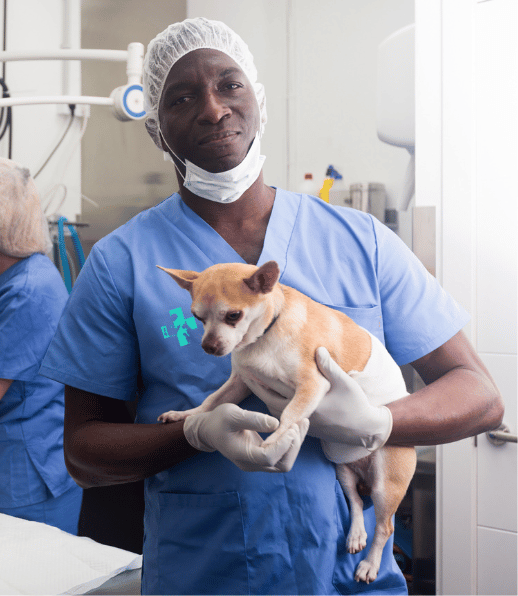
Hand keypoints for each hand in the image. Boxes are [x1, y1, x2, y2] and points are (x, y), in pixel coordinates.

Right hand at [183, 403, 308, 471]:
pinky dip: (292, 442)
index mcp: (243, 455)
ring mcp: (258, 463)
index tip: (291, 427)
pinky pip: (282, 455)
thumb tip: (276, 424)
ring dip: (296, 444)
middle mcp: (252, 464)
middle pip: (282, 464)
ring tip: (302, 422)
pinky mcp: (263, 457)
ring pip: (285, 462)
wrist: (210, 430)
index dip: (283, 444)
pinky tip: (297, 426)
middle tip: (299, 422)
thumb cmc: (218, 420)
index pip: (269, 457)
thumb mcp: (232, 414)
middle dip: (294, 445)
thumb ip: (253, 419)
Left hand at [249, 348, 392, 462]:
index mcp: (307, 404)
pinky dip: (271, 400)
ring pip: (273, 407)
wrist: (364, 430)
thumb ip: (329, 367)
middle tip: (241, 367)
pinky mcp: (303, 426)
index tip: (246, 365)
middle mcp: (300, 415)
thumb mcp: (345, 382)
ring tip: (249, 375)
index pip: (277, 388)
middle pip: (269, 397)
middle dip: (256, 383)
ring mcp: (300, 423)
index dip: (261, 375)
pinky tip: (264, 389)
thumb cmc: (355, 403)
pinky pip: (280, 413)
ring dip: (262, 391)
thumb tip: (318, 349)